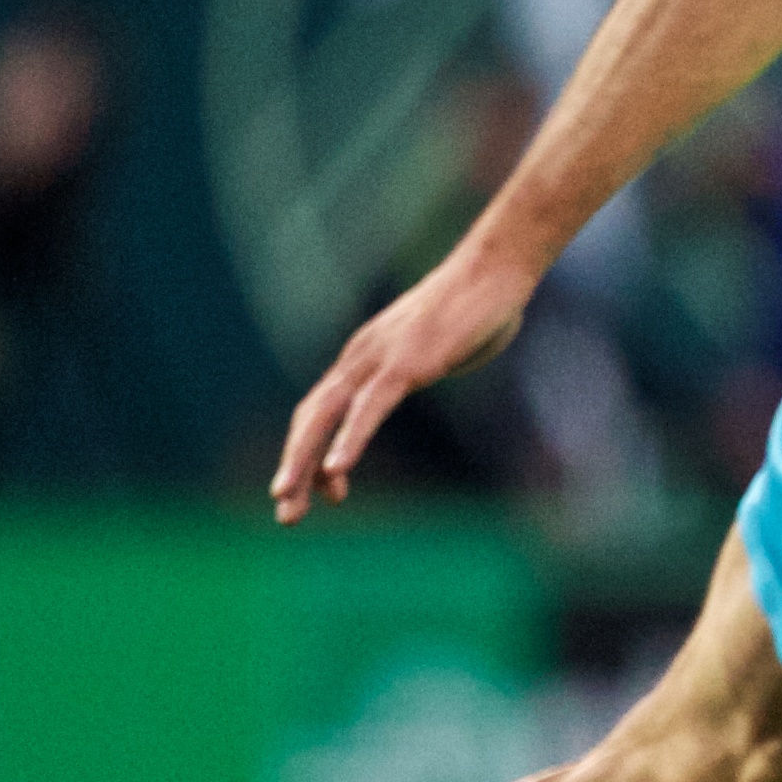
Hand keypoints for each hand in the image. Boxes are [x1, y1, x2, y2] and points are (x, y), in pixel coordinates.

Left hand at [272, 240, 538, 521]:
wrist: (497, 268)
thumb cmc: (480, 305)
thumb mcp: (442, 345)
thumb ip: (427, 363)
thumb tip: (434, 368)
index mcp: (366, 356)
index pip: (323, 410)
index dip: (313, 452)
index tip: (325, 491)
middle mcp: (361, 357)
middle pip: (311, 418)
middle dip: (294, 467)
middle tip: (284, 513)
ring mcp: (380, 359)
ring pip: (327, 416)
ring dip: (304, 462)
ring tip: (289, 500)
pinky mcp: (407, 363)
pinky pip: (370, 408)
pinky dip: (349, 440)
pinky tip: (336, 470)